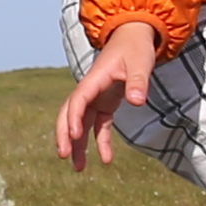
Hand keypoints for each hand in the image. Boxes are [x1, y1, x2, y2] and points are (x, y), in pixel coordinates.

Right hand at [56, 22, 161, 169]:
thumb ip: (138, 81)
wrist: (135, 36)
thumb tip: (136, 101)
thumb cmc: (136, 47)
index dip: (73, 117)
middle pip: (69, 113)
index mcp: (94, 79)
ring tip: (79, 168)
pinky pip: (99, 126)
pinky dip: (100, 142)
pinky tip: (106, 160)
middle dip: (64, 134)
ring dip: (78, 144)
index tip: (74, 135)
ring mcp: (97, 97)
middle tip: (64, 155)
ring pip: (81, 123)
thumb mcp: (141, 62)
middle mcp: (91, 90)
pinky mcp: (105, 103)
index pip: (78, 100)